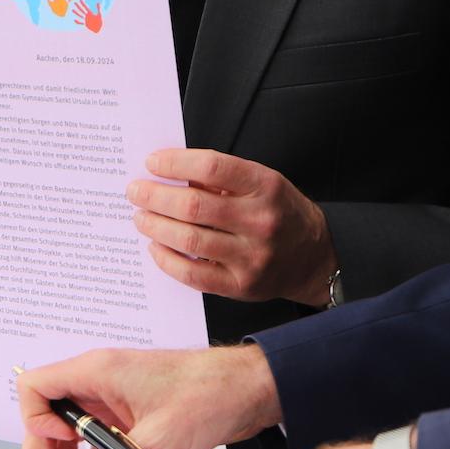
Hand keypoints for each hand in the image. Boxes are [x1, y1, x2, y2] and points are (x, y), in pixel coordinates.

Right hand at [19, 345, 280, 448]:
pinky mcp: (129, 411)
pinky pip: (96, 433)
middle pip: (49, 413)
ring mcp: (113, 396)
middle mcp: (99, 380)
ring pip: (71, 425)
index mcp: (96, 371)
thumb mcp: (156, 440)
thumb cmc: (208, 394)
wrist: (246, 388)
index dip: (37, 421)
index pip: (36, 387)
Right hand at [72, 0, 104, 33]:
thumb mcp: (100, 15)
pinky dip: (77, 22)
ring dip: (76, 13)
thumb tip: (98, 2)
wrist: (99, 29)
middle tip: (74, 2)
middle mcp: (87, 16)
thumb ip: (99, 9)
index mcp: (90, 13)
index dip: (83, 3)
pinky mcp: (85, 24)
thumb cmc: (100, 22)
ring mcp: (86, 20)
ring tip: (72, 10)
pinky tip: (74, 20)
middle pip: (82, 10)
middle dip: (78, 6)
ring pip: (80, 15)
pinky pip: (80, 22)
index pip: (86, 7)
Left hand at [128, 149, 336, 306]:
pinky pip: (194, 275)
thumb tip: (167, 172)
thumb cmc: (278, 212)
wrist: (314, 257)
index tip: (152, 162)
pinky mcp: (241, 286)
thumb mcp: (260, 182)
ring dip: (155, 226)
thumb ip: (220, 177)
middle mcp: (260, 221)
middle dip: (155, 197)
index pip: (212, 167)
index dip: (176, 163)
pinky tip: (156, 247)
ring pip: (190, 240)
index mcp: (265, 185)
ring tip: (140, 217)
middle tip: (135, 191)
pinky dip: (168, 260)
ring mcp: (252, 257)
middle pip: (194, 206)